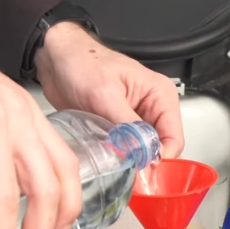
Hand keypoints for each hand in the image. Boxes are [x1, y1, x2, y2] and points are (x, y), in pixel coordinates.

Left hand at [34, 22, 183, 157]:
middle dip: (144, 162)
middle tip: (125, 170)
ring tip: (112, 160)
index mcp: (160, 95)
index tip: (141, 170)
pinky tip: (105, 155)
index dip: (160, 158)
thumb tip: (140, 154)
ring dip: (129, 160)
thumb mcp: (105, 94)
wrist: (56, 58)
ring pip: (142, 152)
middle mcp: (152, 109)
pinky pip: (126, 150)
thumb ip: (126, 127)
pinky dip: (117, 157)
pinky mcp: (119, 128)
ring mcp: (135, 120)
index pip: (174, 138)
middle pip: (160, 149)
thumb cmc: (82, 61)